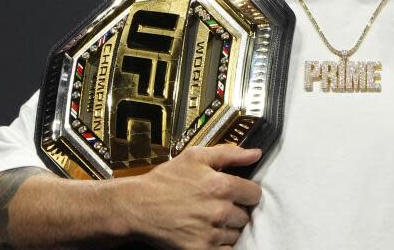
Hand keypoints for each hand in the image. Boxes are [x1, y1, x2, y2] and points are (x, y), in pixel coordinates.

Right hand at [118, 144, 262, 248]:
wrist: (137, 206)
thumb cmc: (165, 180)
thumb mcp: (196, 157)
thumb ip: (230, 153)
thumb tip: (255, 154)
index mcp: (221, 186)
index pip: (255, 194)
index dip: (247, 192)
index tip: (238, 193)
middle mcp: (219, 211)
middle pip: (245, 215)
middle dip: (235, 210)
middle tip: (218, 206)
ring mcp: (210, 233)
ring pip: (236, 234)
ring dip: (227, 229)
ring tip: (209, 220)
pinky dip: (220, 245)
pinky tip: (208, 234)